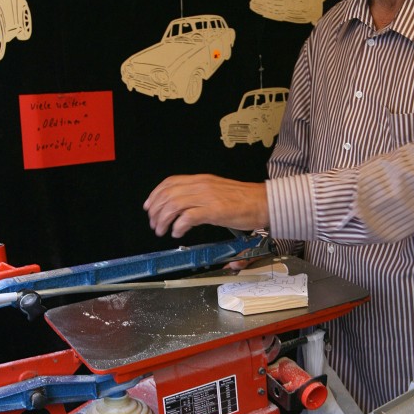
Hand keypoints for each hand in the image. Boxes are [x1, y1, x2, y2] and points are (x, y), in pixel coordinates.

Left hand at [143, 174, 268, 238]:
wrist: (264, 202)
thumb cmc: (245, 200)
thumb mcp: (218, 192)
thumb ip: (201, 196)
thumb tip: (186, 210)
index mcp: (202, 180)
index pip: (170, 182)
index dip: (155, 194)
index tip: (149, 206)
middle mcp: (201, 185)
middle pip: (168, 194)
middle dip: (156, 211)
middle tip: (154, 224)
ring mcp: (207, 197)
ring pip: (173, 205)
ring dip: (163, 220)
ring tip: (162, 231)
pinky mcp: (213, 211)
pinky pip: (187, 217)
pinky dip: (178, 226)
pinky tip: (177, 233)